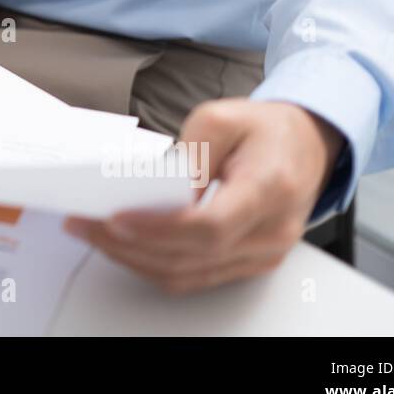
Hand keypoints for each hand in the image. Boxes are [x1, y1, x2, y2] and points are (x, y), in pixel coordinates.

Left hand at [64, 99, 343, 293]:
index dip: (157, 229)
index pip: (209, 227)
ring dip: (134, 259)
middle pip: (191, 257)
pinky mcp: (250, 262)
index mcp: (269, 188)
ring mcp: (263, 254)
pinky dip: (155, 265)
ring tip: (94, 234)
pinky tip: (125, 246)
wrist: (307, 144)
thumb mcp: (224, 116)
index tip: (116, 218)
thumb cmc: (267, 129)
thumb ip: (191, 152)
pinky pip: (197, 276)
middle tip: (86, 224)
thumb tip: (157, 190)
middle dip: (129, 244)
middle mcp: (271, 231)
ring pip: (189, 274)